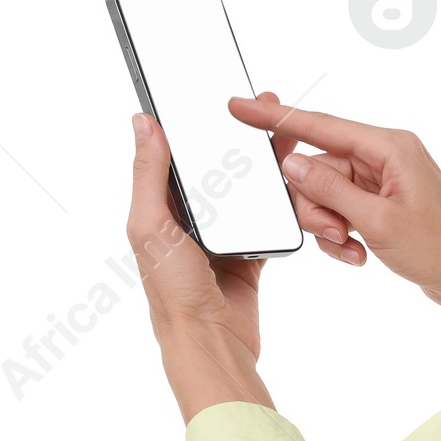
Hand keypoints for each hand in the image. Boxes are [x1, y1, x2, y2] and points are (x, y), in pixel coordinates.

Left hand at [126, 112, 271, 420]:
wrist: (210, 341)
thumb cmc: (172, 291)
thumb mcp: (152, 225)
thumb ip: (149, 174)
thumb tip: (143, 123)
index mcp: (162, 206)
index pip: (181, 153)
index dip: (200, 124)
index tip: (224, 99)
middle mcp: (191, 218)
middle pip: (222, 168)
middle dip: (245, 141)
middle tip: (272, 115)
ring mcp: (222, 236)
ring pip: (250, 191)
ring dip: (269, 171)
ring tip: (291, 147)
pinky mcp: (250, 254)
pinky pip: (270, 221)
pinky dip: (284, 208)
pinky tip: (297, 189)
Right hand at [228, 95, 440, 339]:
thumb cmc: (440, 248)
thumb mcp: (376, 221)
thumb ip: (330, 189)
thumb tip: (292, 164)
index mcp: (390, 147)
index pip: (320, 125)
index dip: (276, 118)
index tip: (240, 107)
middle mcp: (386, 157)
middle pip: (319, 168)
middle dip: (316, 205)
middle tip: (335, 233)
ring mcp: (383, 181)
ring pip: (326, 193)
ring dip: (330, 225)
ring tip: (352, 247)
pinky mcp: (381, 204)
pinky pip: (342, 210)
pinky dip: (342, 235)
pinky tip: (360, 254)